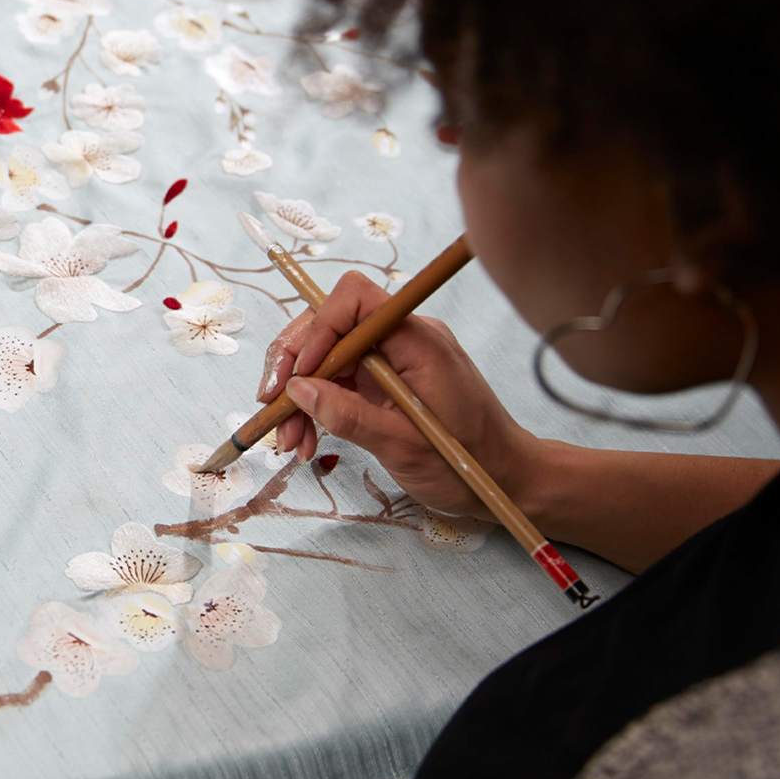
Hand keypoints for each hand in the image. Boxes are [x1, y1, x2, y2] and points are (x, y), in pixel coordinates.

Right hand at [257, 271, 538, 523]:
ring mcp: (392, 358)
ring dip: (300, 394)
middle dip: (295, 365)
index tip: (297, 377)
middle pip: (330, 325)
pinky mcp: (386, 380)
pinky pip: (339, 379)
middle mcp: (402, 339)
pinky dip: (317, 406)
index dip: (317, 330)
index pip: (354, 299)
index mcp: (416, 340)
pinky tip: (306, 439)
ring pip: (327, 356)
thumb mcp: (403, 446)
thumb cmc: (468, 463)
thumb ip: (348, 415)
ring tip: (289, 441)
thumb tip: (297, 390)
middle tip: (272, 408)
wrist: (507, 479)